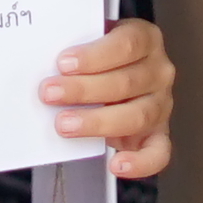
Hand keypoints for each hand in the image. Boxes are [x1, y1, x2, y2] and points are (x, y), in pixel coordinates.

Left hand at [42, 16, 173, 177]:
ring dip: (97, 122)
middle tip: (50, 94)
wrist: (119, 73)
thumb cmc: (103, 56)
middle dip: (83, 90)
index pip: (127, 44)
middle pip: (126, 82)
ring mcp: (161, 105)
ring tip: (65, 124)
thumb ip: (76, 44)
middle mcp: (158, 72)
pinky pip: (158, 153)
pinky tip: (116, 164)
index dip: (94, 55)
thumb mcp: (93, 38)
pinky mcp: (158, 134)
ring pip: (136, 116)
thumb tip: (41, 55)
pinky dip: (140, 163)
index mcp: (145, 40)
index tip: (63, 63)